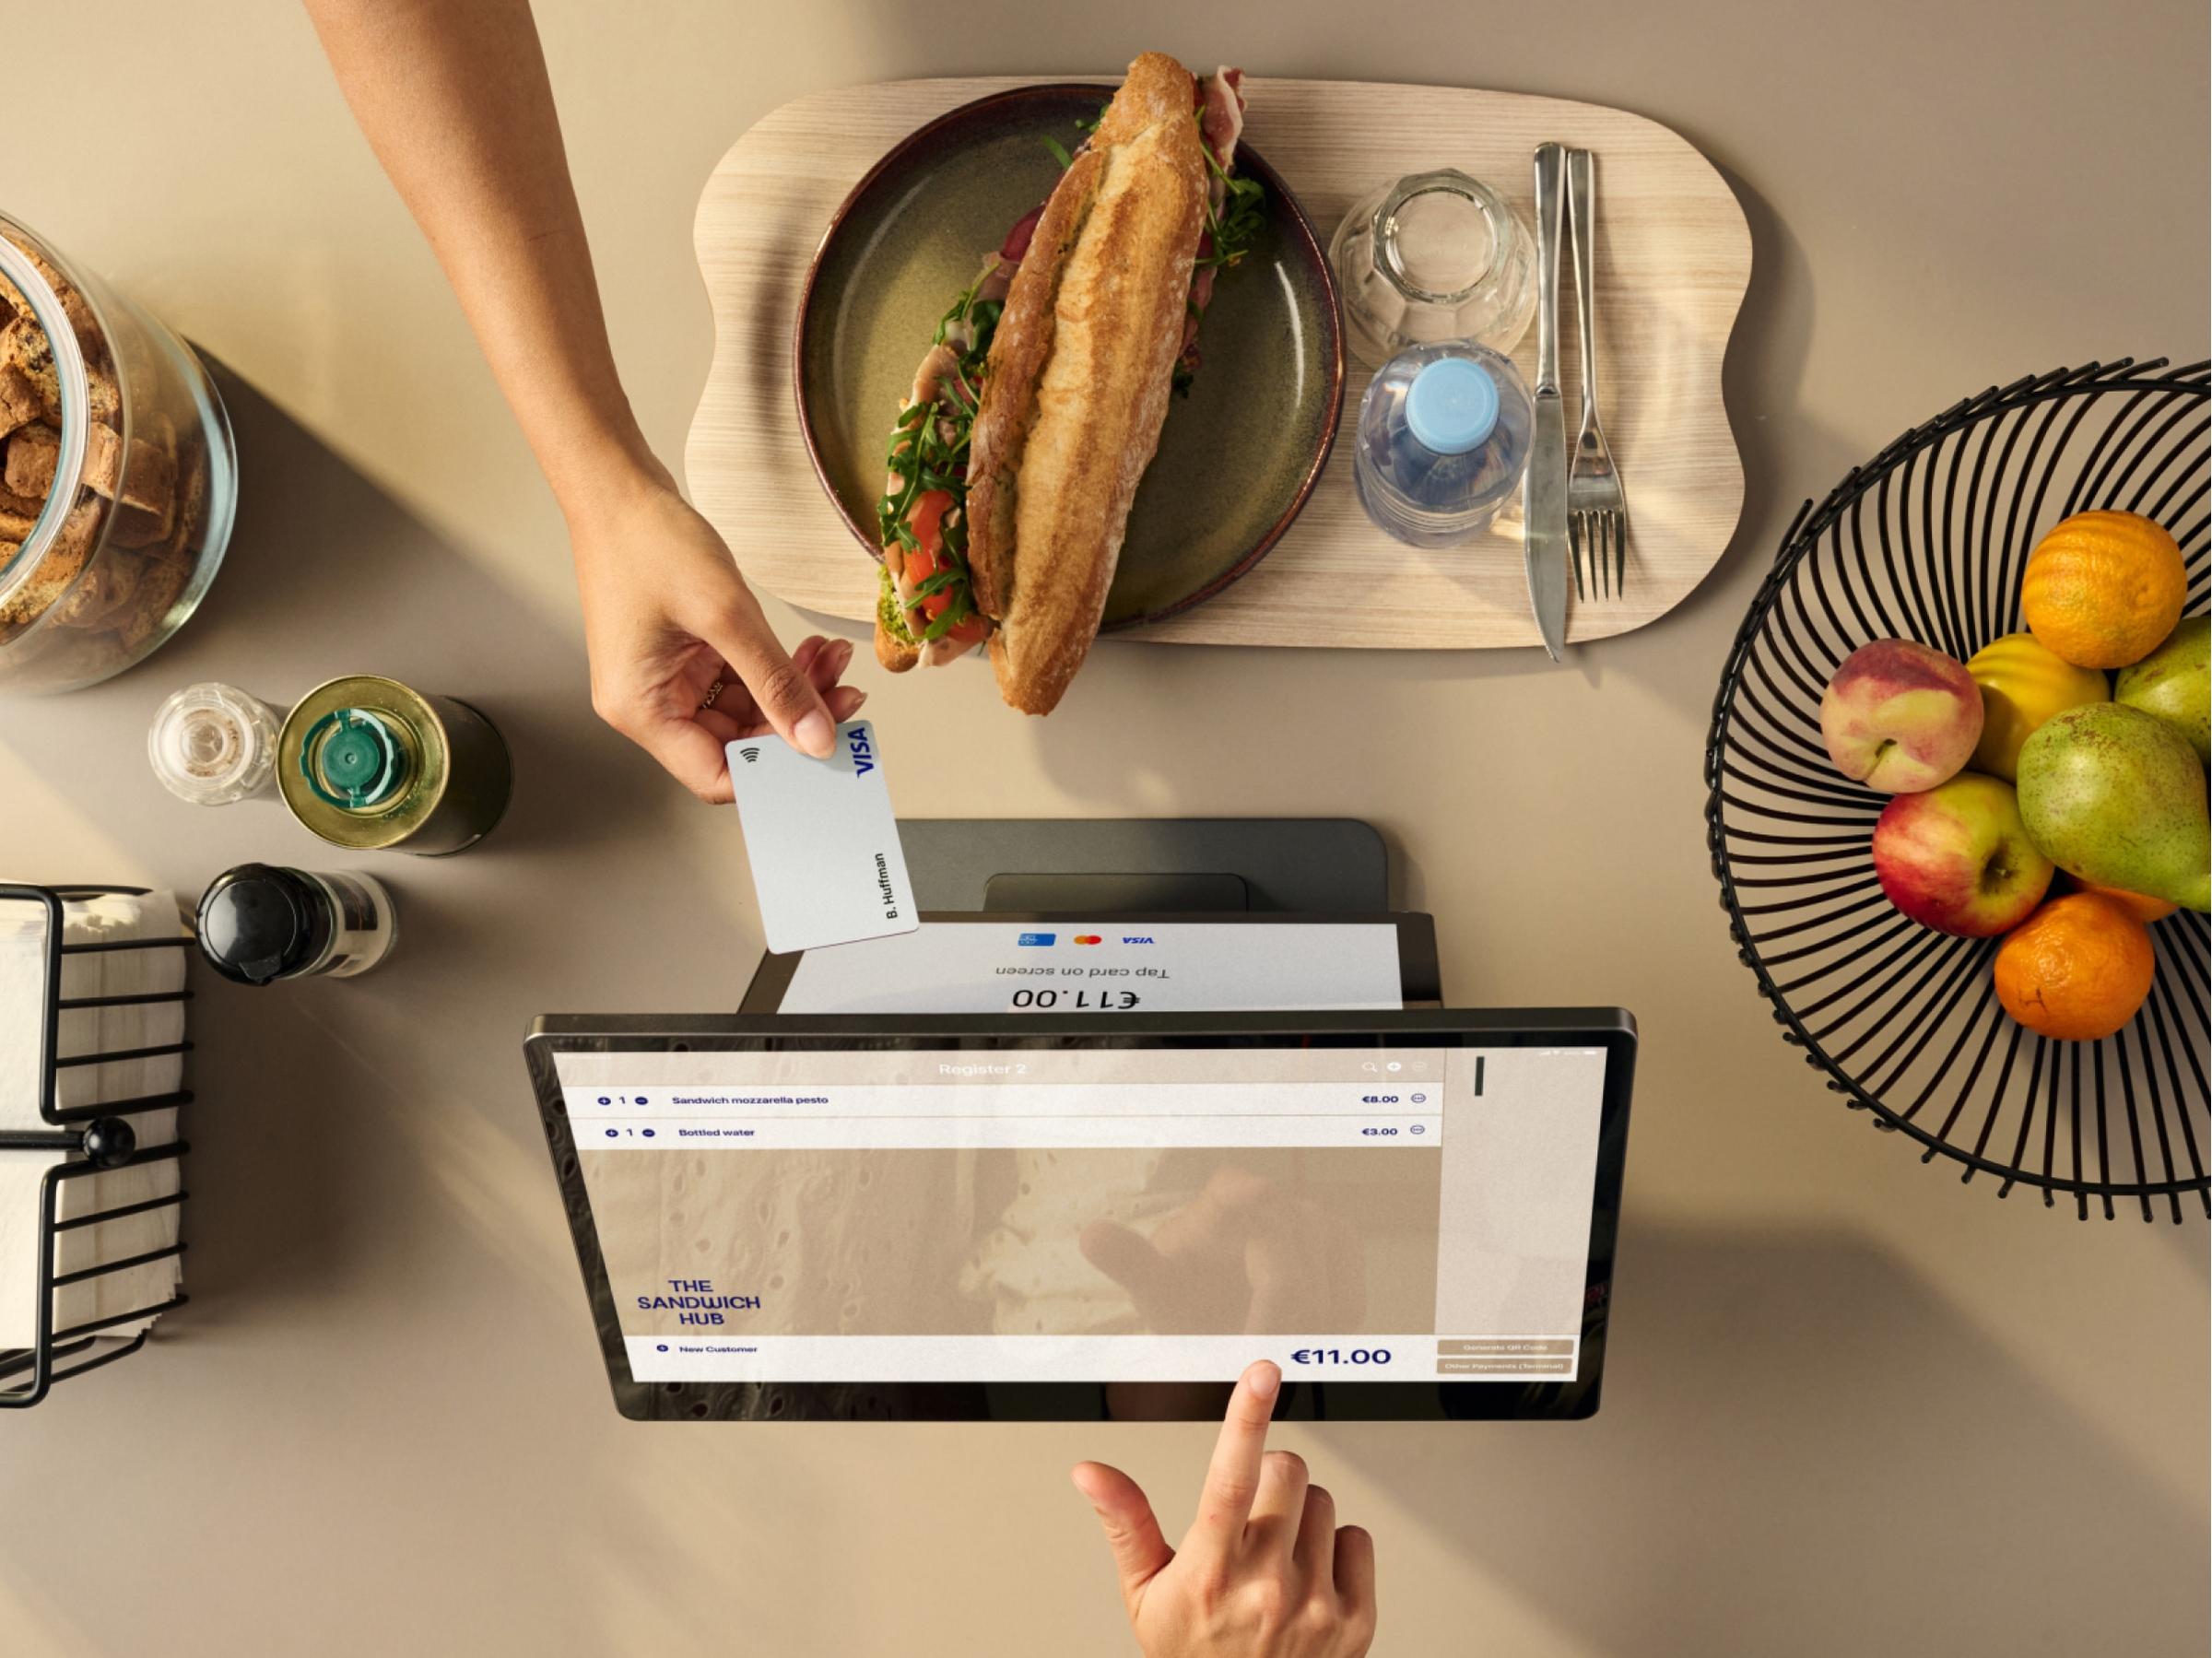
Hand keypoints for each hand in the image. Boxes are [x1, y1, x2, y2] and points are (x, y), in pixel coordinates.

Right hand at [569, 469, 864, 801]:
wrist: (619, 488)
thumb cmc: (649, 541)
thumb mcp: (727, 615)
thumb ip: (777, 683)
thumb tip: (816, 739)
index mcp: (641, 710)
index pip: (717, 776)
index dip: (776, 768)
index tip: (827, 746)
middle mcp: (648, 705)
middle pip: (737, 745)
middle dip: (795, 722)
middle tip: (846, 698)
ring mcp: (666, 680)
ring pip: (746, 711)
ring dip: (794, 690)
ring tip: (833, 661)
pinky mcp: (683, 657)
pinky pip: (739, 680)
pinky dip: (776, 667)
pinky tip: (811, 651)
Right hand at [1073, 1361, 1376, 1657]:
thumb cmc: (1192, 1654)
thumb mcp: (1146, 1593)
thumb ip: (1125, 1522)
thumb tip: (1091, 1472)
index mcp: (1211, 1572)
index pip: (1230, 1479)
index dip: (1246, 1417)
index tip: (1260, 1375)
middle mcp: (1266, 1587)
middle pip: (1288, 1471)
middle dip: (1270, 1478)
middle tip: (1251, 1516)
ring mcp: (1315, 1605)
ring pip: (1324, 1501)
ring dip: (1303, 1516)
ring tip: (1277, 1555)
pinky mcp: (1355, 1621)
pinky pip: (1359, 1538)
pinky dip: (1338, 1549)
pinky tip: (1310, 1575)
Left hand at [1080, 1169, 1365, 1334]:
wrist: (1217, 1323)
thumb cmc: (1184, 1299)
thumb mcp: (1152, 1287)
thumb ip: (1127, 1261)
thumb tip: (1090, 1235)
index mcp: (1220, 1202)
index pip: (1239, 1185)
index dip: (1252, 1189)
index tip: (1258, 1195)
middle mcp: (1269, 1205)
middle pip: (1288, 1238)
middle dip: (1278, 1297)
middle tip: (1258, 1347)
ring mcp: (1308, 1225)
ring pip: (1325, 1260)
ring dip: (1307, 1311)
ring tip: (1275, 1351)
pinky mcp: (1336, 1253)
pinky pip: (1349, 1286)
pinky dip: (1333, 1318)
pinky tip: (1307, 1340)